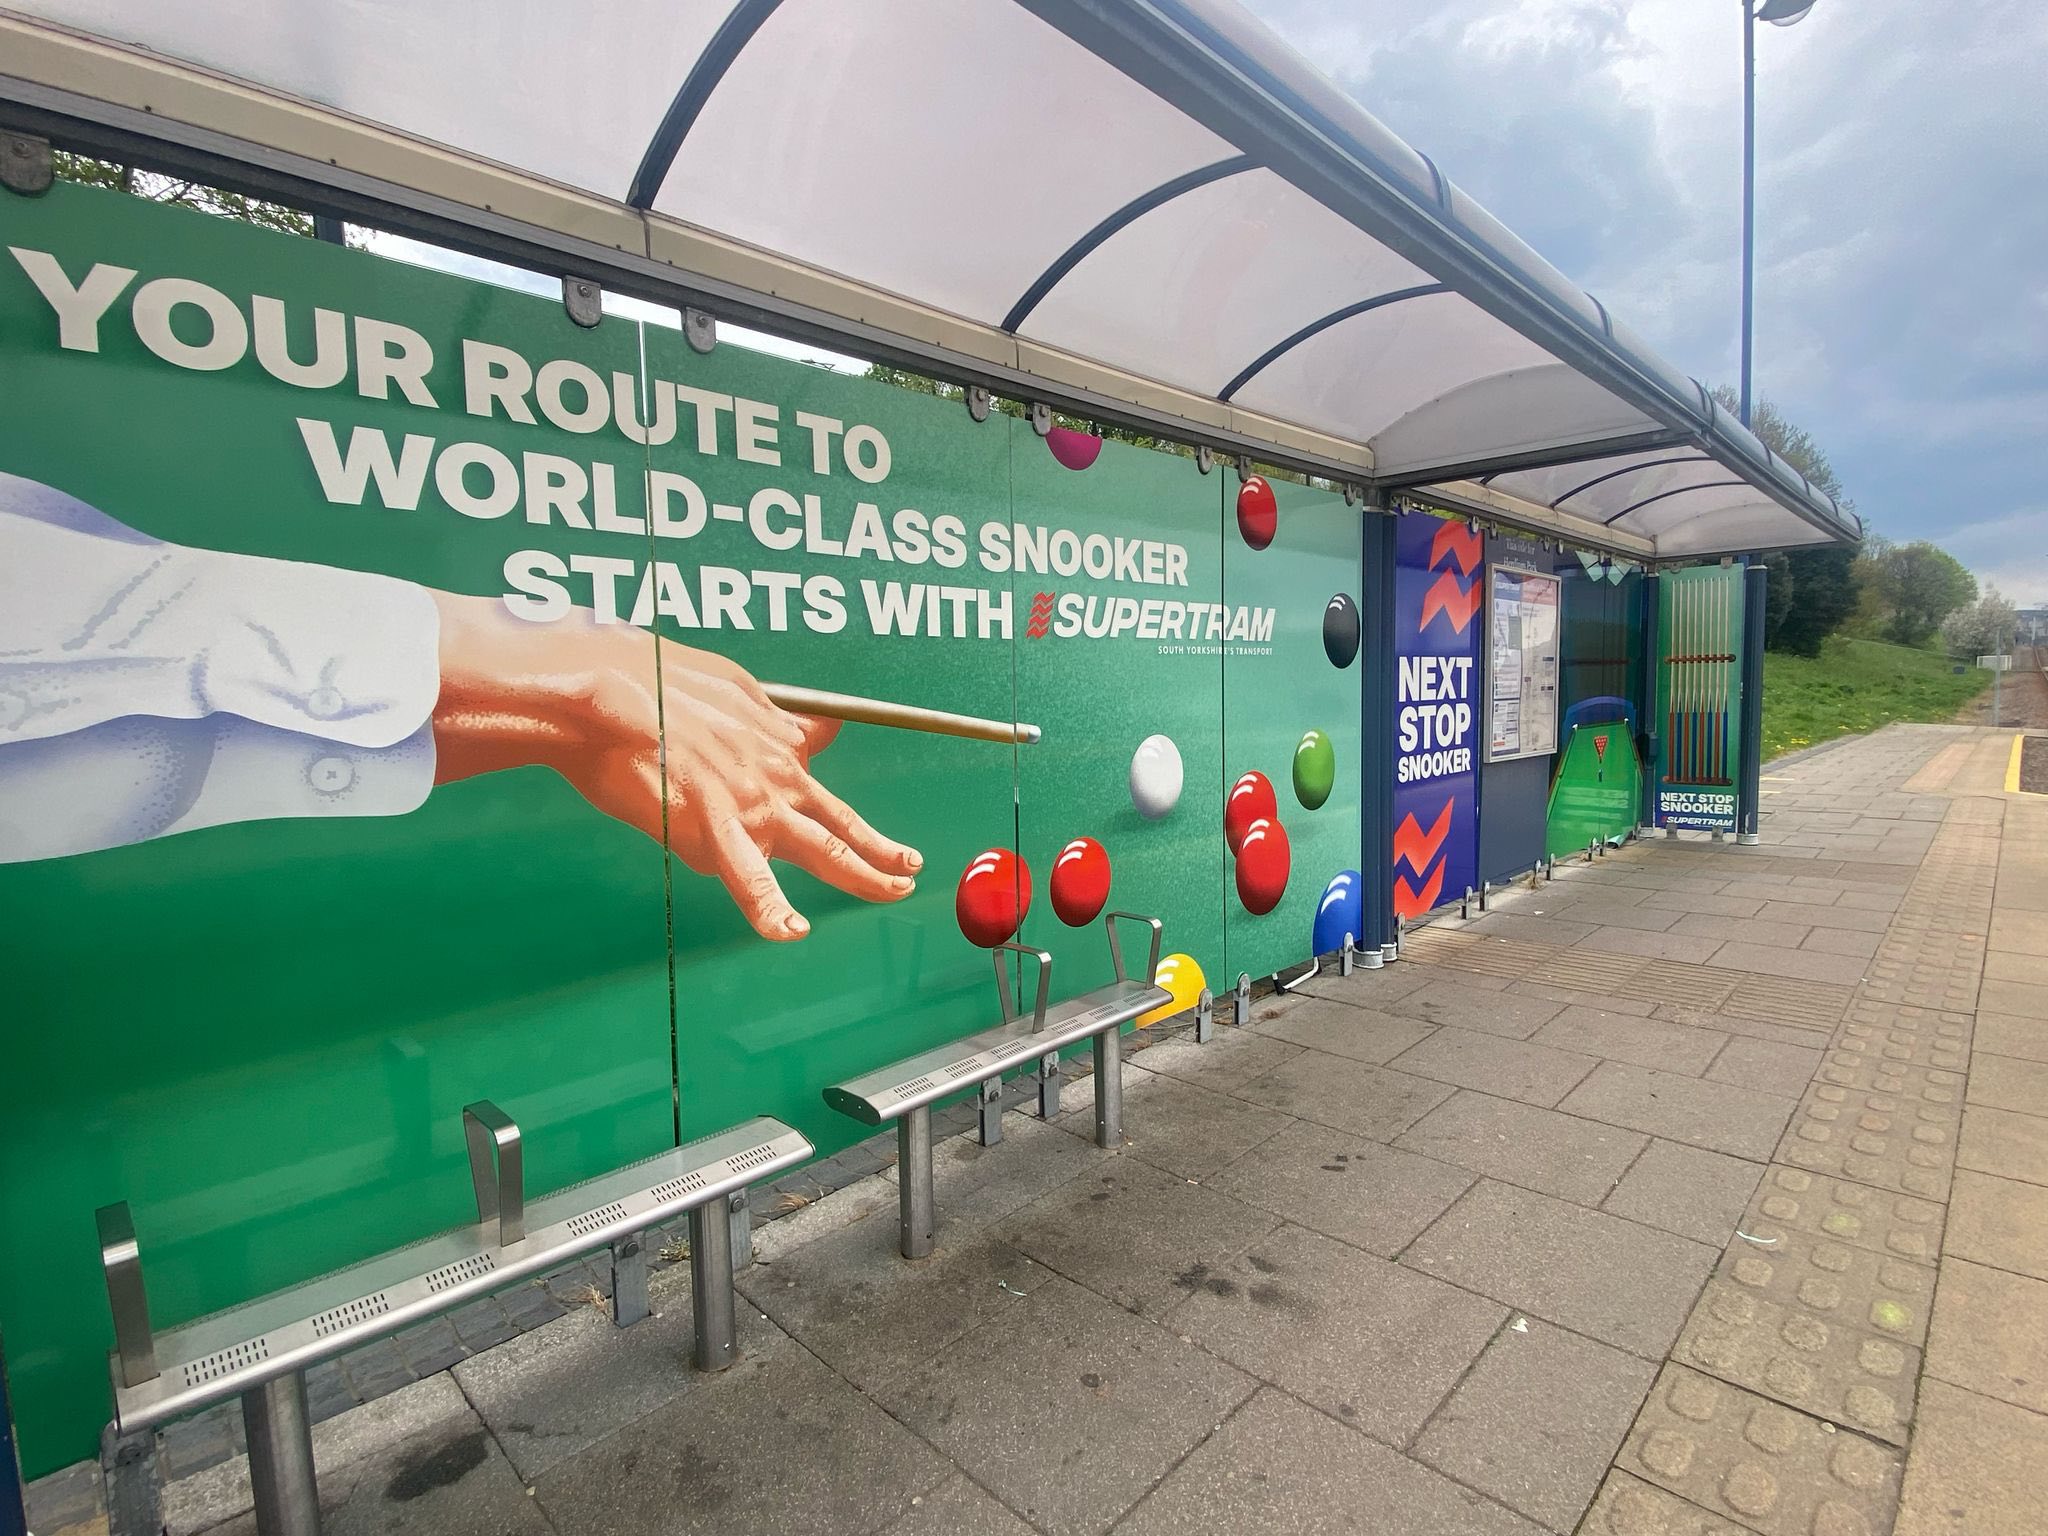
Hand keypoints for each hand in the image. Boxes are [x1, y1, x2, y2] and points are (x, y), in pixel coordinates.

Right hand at [429, 593, 920, 939]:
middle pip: (840, 819)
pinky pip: (749, 878)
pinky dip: (770, 907)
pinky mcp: (714, 827)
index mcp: (771, 738)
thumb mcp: (722, 685)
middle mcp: (774, 773)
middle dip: (881, 848)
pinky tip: (789, 931)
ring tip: (893, 892)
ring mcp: (751, 803)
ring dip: (862, 876)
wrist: (604, 694)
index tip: (839, 783)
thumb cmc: (647, 681)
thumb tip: (799, 725)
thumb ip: (762, 711)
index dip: (830, 771)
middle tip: (910, 867)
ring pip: (821, 849)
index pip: (813, 756)